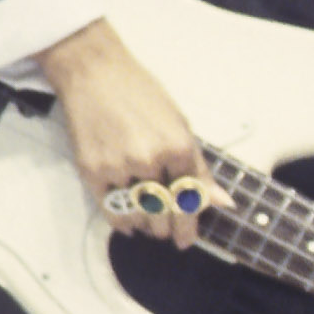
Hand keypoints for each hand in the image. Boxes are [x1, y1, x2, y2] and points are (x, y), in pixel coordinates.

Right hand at [35, 20, 227, 247]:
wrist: (95, 74)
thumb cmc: (141, 93)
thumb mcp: (180, 124)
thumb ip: (199, 168)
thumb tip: (221, 202)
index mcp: (178, 146)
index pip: (189, 201)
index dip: (188, 226)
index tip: (186, 240)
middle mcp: (150, 160)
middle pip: (164, 214)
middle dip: (167, 227)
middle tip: (165, 228)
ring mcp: (119, 167)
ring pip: (138, 217)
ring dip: (145, 226)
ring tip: (148, 222)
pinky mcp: (92, 171)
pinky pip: (112, 212)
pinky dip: (123, 223)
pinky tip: (129, 222)